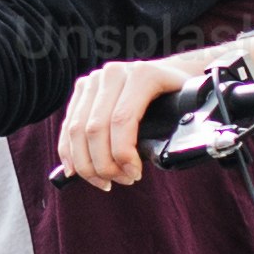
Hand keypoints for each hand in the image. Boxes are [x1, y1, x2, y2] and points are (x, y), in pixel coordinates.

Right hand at [60, 44, 253, 187]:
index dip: (123, 155)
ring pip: (77, 129)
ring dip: (86, 164)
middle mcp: (113, 73)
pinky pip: (68, 126)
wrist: (170, 72)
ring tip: (104, 181)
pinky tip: (78, 171)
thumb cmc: (179, 96)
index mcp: (141, 75)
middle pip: (94, 128)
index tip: (135, 175)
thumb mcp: (185, 109)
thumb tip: (168, 158)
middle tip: (119, 181)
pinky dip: (69, 152)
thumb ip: (176, 128)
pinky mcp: (82, 89)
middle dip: (104, 164)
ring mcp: (94, 80)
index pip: (121, 120)